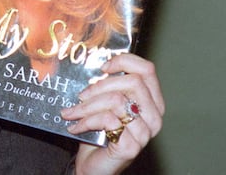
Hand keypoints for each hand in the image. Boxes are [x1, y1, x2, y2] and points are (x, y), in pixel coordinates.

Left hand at [61, 53, 163, 174]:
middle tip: (81, 95)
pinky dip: (86, 121)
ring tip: (72, 112)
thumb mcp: (105, 103)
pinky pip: (108, 120)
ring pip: (117, 101)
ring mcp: (145, 132)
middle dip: (99, 86)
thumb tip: (92, 61)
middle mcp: (154, 116)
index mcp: (152, 102)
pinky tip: (75, 126)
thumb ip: (107, 86)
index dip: (124, 61)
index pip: (147, 70)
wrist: (94, 165)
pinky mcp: (132, 146)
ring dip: (87, 106)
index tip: (102, 67)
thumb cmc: (100, 132)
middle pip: (132, 82)